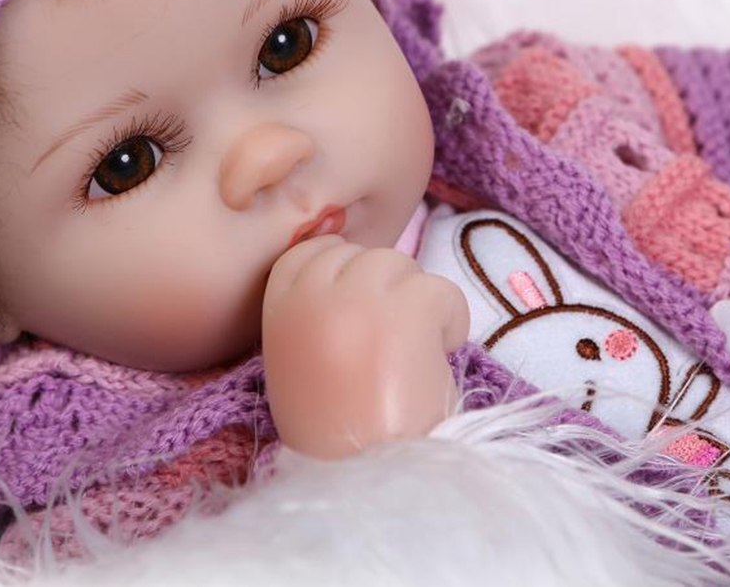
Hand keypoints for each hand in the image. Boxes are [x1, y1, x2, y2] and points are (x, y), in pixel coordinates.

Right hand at [261, 234, 469, 458]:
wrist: (361, 478)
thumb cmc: (332, 431)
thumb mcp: (295, 362)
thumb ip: (309, 313)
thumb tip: (347, 275)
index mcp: (279, 308)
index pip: (309, 251)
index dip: (341, 266)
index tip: (362, 297)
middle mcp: (314, 293)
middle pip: (361, 255)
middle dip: (384, 286)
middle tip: (394, 333)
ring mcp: (359, 298)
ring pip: (401, 265)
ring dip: (417, 299)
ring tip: (416, 348)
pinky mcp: (406, 312)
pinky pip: (441, 288)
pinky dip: (450, 318)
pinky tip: (441, 352)